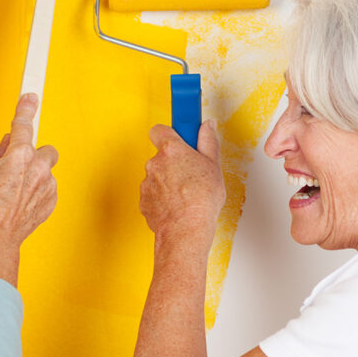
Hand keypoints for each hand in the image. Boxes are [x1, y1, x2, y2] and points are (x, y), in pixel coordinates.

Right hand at [0, 94, 58, 283]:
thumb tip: (7, 143)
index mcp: (19, 156)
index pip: (24, 125)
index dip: (26, 108)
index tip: (30, 96)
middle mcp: (38, 167)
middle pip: (44, 149)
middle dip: (33, 155)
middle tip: (17, 169)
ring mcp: (48, 184)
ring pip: (46, 170)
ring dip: (35, 175)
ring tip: (15, 192)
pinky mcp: (52, 199)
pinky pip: (47, 187)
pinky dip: (37, 191)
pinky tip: (21, 202)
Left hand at [140, 121, 225, 238]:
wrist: (185, 230)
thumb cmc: (201, 200)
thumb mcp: (213, 165)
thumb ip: (208, 141)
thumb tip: (207, 126)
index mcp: (170, 150)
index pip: (159, 129)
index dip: (170, 134)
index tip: (181, 138)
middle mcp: (154, 163)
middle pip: (161, 155)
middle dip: (174, 162)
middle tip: (191, 172)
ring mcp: (147, 183)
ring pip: (157, 176)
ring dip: (168, 181)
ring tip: (186, 193)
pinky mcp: (144, 201)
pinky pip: (153, 194)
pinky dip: (163, 198)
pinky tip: (178, 205)